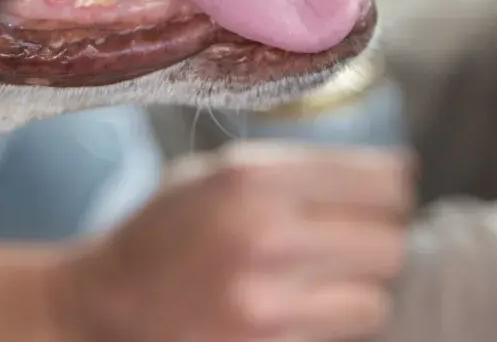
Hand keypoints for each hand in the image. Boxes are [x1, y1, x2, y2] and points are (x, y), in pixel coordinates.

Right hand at [55, 142, 413, 341]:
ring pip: (376, 299)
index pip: (382, 182)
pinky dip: (331, 323)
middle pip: (390, 243)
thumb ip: (294, 171)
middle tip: (355, 242)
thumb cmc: (162, 235)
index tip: (384, 196)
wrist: (104, 305)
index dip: (391, 190)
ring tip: (325, 282)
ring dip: (360, 291)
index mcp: (253, 178)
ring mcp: (268, 304)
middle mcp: (266, 236)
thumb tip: (393, 176)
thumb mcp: (215, 175)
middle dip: (379, 242)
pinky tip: (299, 310)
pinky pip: (341, 335)